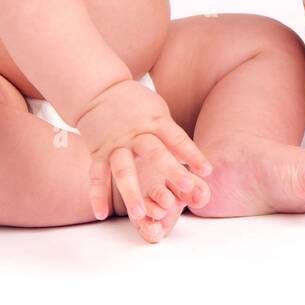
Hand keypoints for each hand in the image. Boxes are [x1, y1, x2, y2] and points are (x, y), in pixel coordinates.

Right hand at [74, 80, 212, 239]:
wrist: (100, 90)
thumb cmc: (138, 106)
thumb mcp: (159, 114)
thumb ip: (174, 139)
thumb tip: (198, 166)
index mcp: (155, 121)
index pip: (176, 137)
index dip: (192, 154)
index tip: (207, 171)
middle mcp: (136, 133)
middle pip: (154, 152)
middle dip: (171, 170)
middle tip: (187, 188)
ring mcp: (115, 144)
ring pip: (123, 169)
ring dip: (130, 192)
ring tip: (139, 214)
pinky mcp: (97, 153)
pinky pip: (97, 175)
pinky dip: (97, 195)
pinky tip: (102, 214)